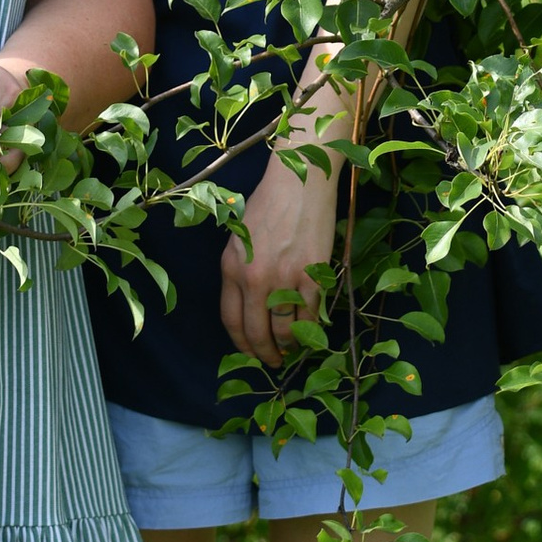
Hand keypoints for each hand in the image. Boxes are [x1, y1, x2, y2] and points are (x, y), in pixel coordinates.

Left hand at [218, 143, 339, 360]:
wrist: (300, 180)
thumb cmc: (270, 203)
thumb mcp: (240, 237)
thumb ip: (241, 271)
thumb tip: (252, 306)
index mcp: (230, 268)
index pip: (230, 320)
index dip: (242, 343)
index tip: (251, 352)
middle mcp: (253, 278)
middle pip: (256, 332)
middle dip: (265, 353)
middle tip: (274, 361)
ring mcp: (283, 279)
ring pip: (284, 329)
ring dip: (289, 345)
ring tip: (293, 349)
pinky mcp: (311, 276)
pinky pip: (309, 315)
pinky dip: (310, 328)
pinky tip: (311, 332)